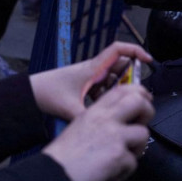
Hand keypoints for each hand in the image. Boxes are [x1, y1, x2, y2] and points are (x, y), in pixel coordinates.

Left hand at [30, 41, 153, 119]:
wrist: (32, 93)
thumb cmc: (49, 93)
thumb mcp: (71, 109)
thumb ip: (89, 119)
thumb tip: (103, 130)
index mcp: (93, 68)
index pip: (118, 49)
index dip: (136, 51)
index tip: (149, 61)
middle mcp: (93, 70)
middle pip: (120, 67)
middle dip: (130, 79)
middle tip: (135, 95)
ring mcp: (90, 78)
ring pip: (113, 80)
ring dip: (119, 90)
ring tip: (121, 105)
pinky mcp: (86, 86)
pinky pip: (104, 88)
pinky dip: (109, 96)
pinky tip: (105, 109)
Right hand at [42, 84, 152, 180]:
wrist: (55, 173)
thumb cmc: (64, 154)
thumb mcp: (80, 124)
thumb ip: (102, 119)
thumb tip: (123, 121)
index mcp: (95, 111)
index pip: (122, 90)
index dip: (138, 92)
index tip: (144, 99)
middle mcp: (106, 119)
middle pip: (139, 102)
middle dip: (148, 112)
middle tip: (141, 125)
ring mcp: (114, 136)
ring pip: (143, 134)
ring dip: (137, 148)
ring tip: (123, 157)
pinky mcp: (119, 155)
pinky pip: (134, 163)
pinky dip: (125, 171)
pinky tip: (112, 172)